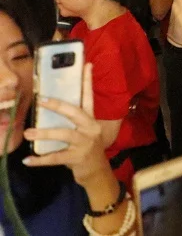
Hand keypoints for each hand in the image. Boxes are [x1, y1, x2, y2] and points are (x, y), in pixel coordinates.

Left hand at [22, 64, 108, 184]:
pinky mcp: (78, 158)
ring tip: (27, 133)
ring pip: (64, 134)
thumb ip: (71, 121)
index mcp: (91, 119)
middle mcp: (90, 128)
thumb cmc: (85, 148)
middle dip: (57, 105)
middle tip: (40, 100)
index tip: (86, 64)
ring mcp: (85, 143)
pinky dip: (40, 160)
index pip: (89, 97)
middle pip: (74, 112)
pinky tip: (27, 160)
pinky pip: (56, 157)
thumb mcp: (83, 132)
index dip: (87, 81)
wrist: (97, 172)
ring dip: (44, 133)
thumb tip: (48, 109)